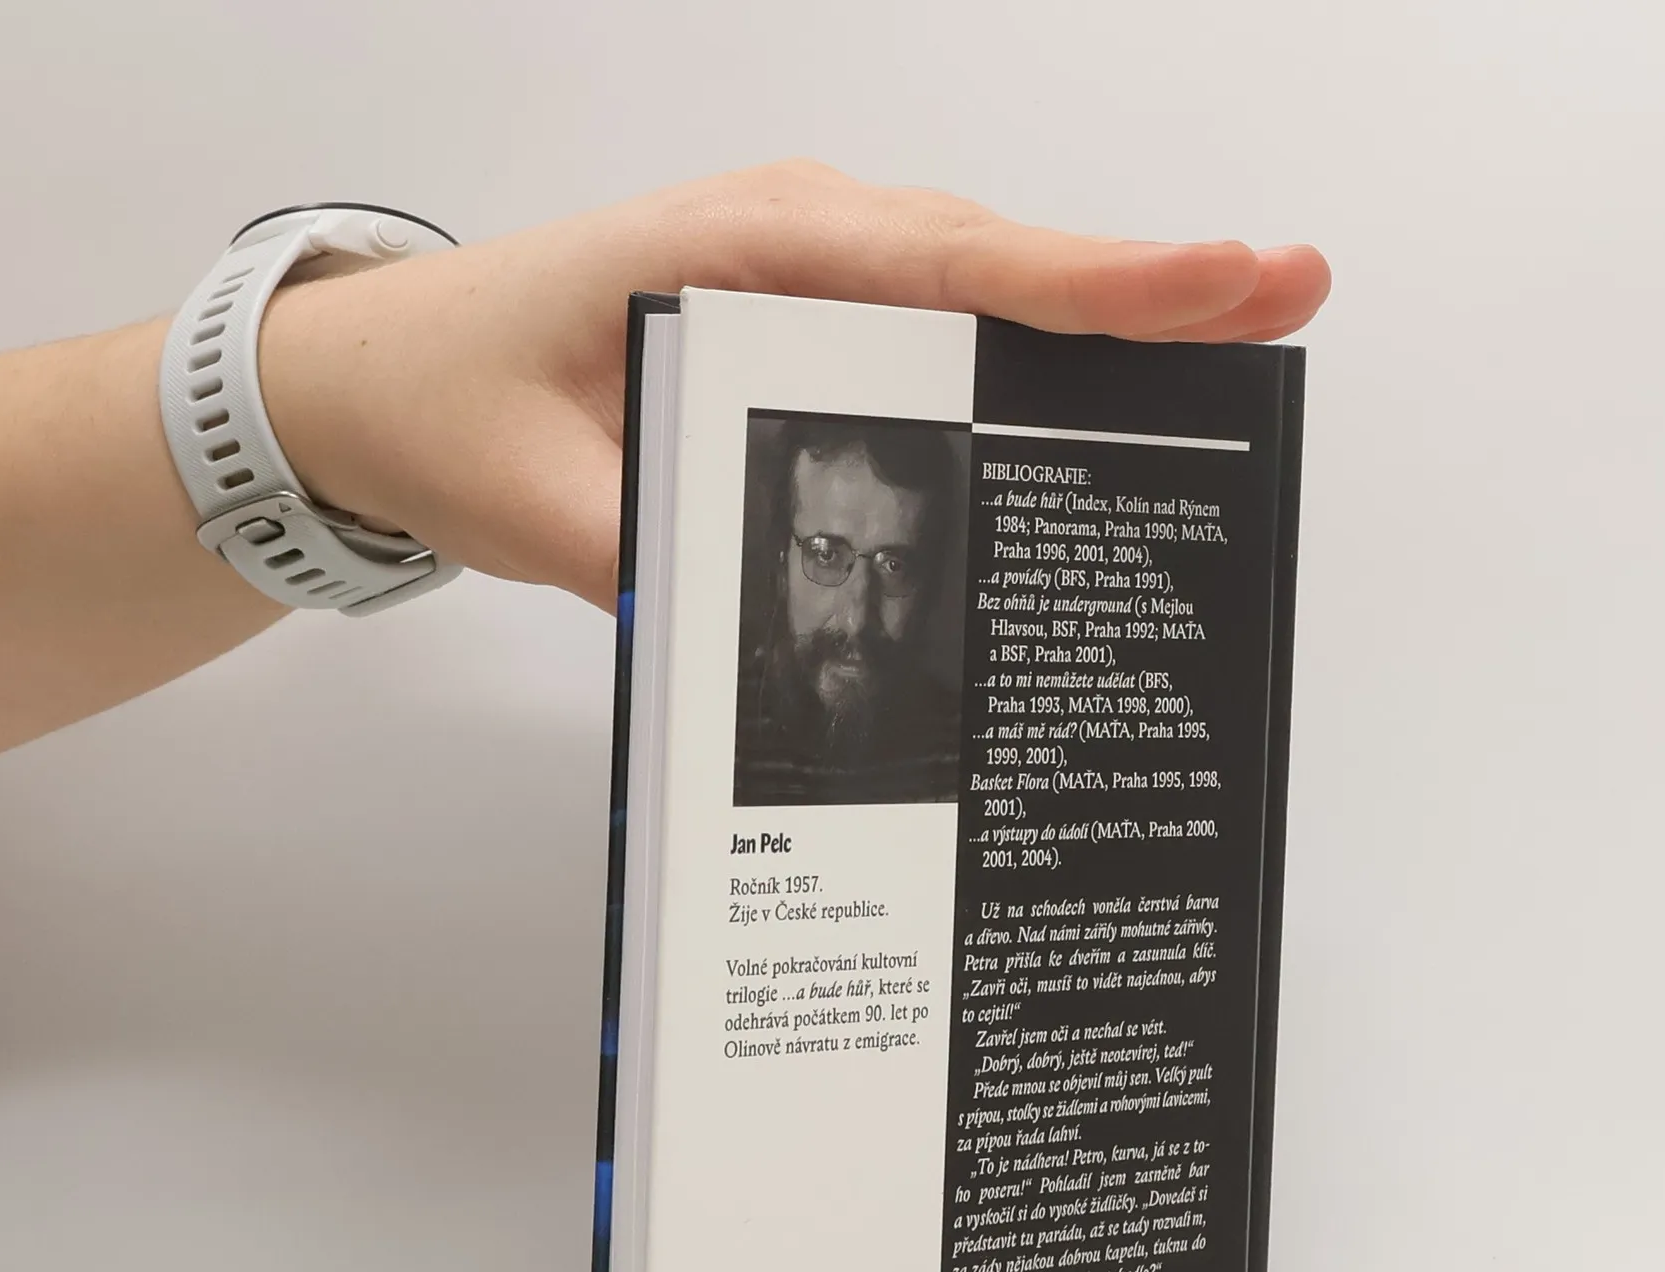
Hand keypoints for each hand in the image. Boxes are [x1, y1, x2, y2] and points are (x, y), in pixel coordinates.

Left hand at [263, 161, 1330, 610]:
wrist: (375, 383)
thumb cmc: (451, 407)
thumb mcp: (542, 503)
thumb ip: (661, 557)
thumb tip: (782, 633)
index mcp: (743, 251)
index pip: (953, 264)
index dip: (1101, 281)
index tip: (1237, 278)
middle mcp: (791, 246)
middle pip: (996, 267)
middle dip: (1141, 292)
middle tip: (1290, 302)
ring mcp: (797, 284)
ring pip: (972, 299)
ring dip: (1087, 333)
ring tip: (1224, 363)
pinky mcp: (792, 335)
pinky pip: (923, 342)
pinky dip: (1005, 372)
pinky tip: (1069, 424)